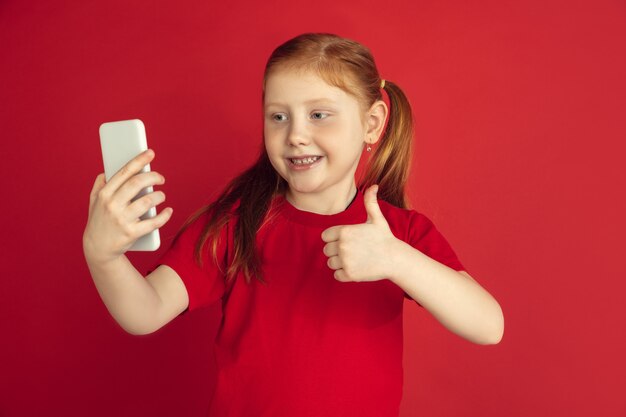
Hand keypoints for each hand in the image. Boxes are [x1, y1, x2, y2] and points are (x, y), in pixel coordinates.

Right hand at [82, 149, 172, 264]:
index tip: (150, 153)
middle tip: (161, 178)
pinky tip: (168, 211)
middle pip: (137, 183)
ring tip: (161, 196)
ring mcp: (122, 219)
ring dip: (159, 196)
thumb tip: (107, 171)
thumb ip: (99, 186)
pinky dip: (164, 216)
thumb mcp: (94, 202)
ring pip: (148, 201)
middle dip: (153, 177)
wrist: (98, 249)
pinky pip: (154, 222)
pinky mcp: (132, 233)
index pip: (124, 172)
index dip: (139, 160)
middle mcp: (112, 205)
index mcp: (104, 194)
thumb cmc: (99, 222)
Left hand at [321, 184, 398, 281]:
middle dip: (336, 251)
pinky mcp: (349, 274)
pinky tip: (356, 268)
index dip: (334, 239)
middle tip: (353, 251)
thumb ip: (370, 202)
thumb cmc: (384, 238)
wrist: (395, 258)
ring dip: (339, 263)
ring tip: (355, 259)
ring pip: (330, 263)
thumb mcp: (377, 218)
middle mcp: (342, 245)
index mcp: (344, 231)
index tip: (347, 241)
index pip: (325, 236)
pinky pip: (336, 275)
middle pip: (326, 250)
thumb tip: (374, 185)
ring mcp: (345, 261)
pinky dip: (344, 274)